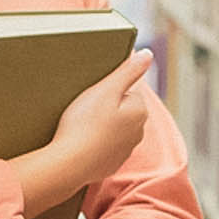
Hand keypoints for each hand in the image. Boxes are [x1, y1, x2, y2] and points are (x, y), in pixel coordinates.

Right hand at [50, 49, 152, 185]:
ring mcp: (125, 151)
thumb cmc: (84, 123)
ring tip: (81, 126)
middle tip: (85, 110)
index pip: (127, 90)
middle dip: (106, 107)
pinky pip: (105, 147)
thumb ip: (128, 71)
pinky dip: (95, 143)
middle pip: (121, 109)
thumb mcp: (105, 89)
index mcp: (140, 111)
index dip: (107, 90)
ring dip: (101, 125)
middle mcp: (139, 132)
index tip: (93, 96)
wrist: (69, 164)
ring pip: (114, 128)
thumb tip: (148, 55)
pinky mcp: (112, 164)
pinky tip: (81, 142)